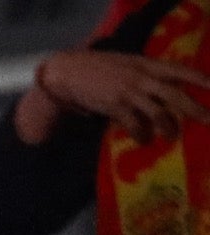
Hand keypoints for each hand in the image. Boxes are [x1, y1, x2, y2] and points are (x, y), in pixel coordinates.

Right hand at [39, 49, 209, 141]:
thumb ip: (144, 72)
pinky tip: (144, 140)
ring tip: (173, 137)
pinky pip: (135, 124)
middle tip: (208, 119)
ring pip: (158, 113)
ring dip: (168, 127)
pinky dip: (141, 135)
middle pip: (174, 94)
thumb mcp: (126, 63)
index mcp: (146, 64)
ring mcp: (129, 93)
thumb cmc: (98, 68)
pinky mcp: (115, 106)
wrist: (70, 72)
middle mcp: (141, 78)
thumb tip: (160, 86)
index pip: (177, 70)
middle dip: (193, 108)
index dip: (197, 78)